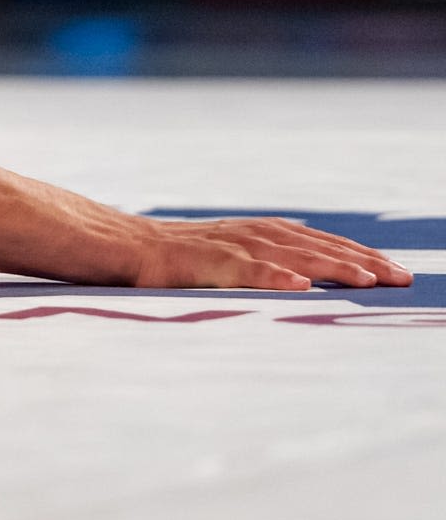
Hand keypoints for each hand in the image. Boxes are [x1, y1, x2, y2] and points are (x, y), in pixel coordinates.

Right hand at [121, 216, 406, 291]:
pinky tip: (300, 285)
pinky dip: (273, 275)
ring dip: (331, 265)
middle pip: (317, 246)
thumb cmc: (172, 259)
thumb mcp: (226, 257)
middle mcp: (252, 234)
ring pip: (290, 254)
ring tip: (367, 280)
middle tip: (401, 278)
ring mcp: (229, 246)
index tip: (396, 273)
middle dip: (362, 262)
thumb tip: (305, 280)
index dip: (361, 256)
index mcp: (260, 233)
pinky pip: (244, 269)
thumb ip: (262, 263)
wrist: (117, 244)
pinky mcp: (203, 261)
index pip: (322, 243)